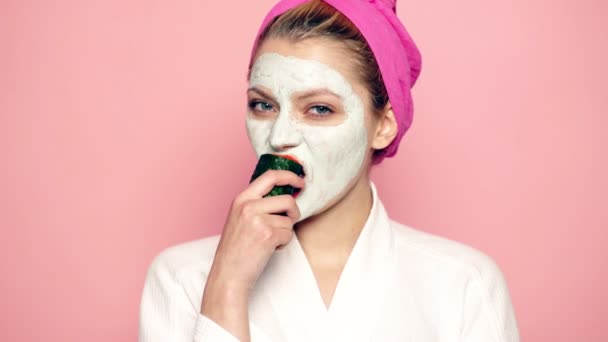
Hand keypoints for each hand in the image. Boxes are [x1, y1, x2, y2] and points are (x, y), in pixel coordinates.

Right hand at [206, 169, 303, 293]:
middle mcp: (249, 206)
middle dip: (294, 212)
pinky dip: (283, 243)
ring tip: (270, 241)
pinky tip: (269, 249)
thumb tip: (284, 194)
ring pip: (289, 219)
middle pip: (287, 199)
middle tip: (290, 220)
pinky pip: (289, 234)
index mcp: (241, 198)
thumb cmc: (236, 249)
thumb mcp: (240, 217)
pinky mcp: (268, 235)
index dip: (290, 176)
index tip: (300, 181)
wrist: (228, 274)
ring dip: (285, 232)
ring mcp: (258, 220)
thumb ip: (257, 203)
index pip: (270, 176)